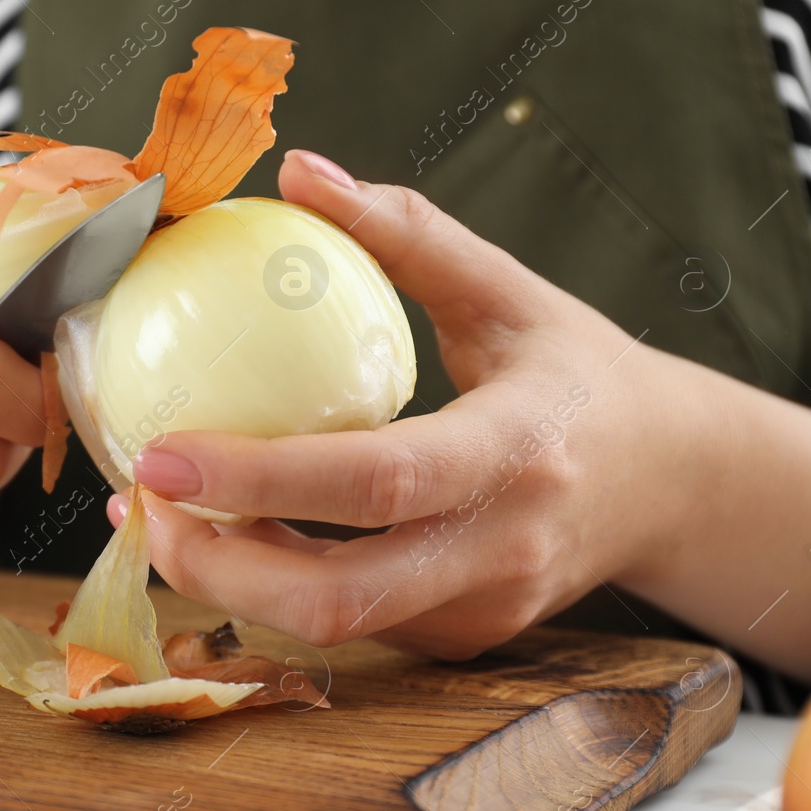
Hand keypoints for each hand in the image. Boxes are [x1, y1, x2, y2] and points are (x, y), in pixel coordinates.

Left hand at [109, 149, 703, 658]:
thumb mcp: (507, 291)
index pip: (377, 481)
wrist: (672, 484)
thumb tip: (298, 171)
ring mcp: (483, 610)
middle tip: (138, 499)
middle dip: (212, 566)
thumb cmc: (581, 373)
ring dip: (225, 579)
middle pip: (335, 599)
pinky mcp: (463, 639)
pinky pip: (349, 624)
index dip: (258, 480)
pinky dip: (273, 587)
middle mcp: (502, 549)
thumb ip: (406, 232)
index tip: (157, 455)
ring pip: (330, 626)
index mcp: (518, 453)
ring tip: (159, 515)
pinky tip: (231, 534)